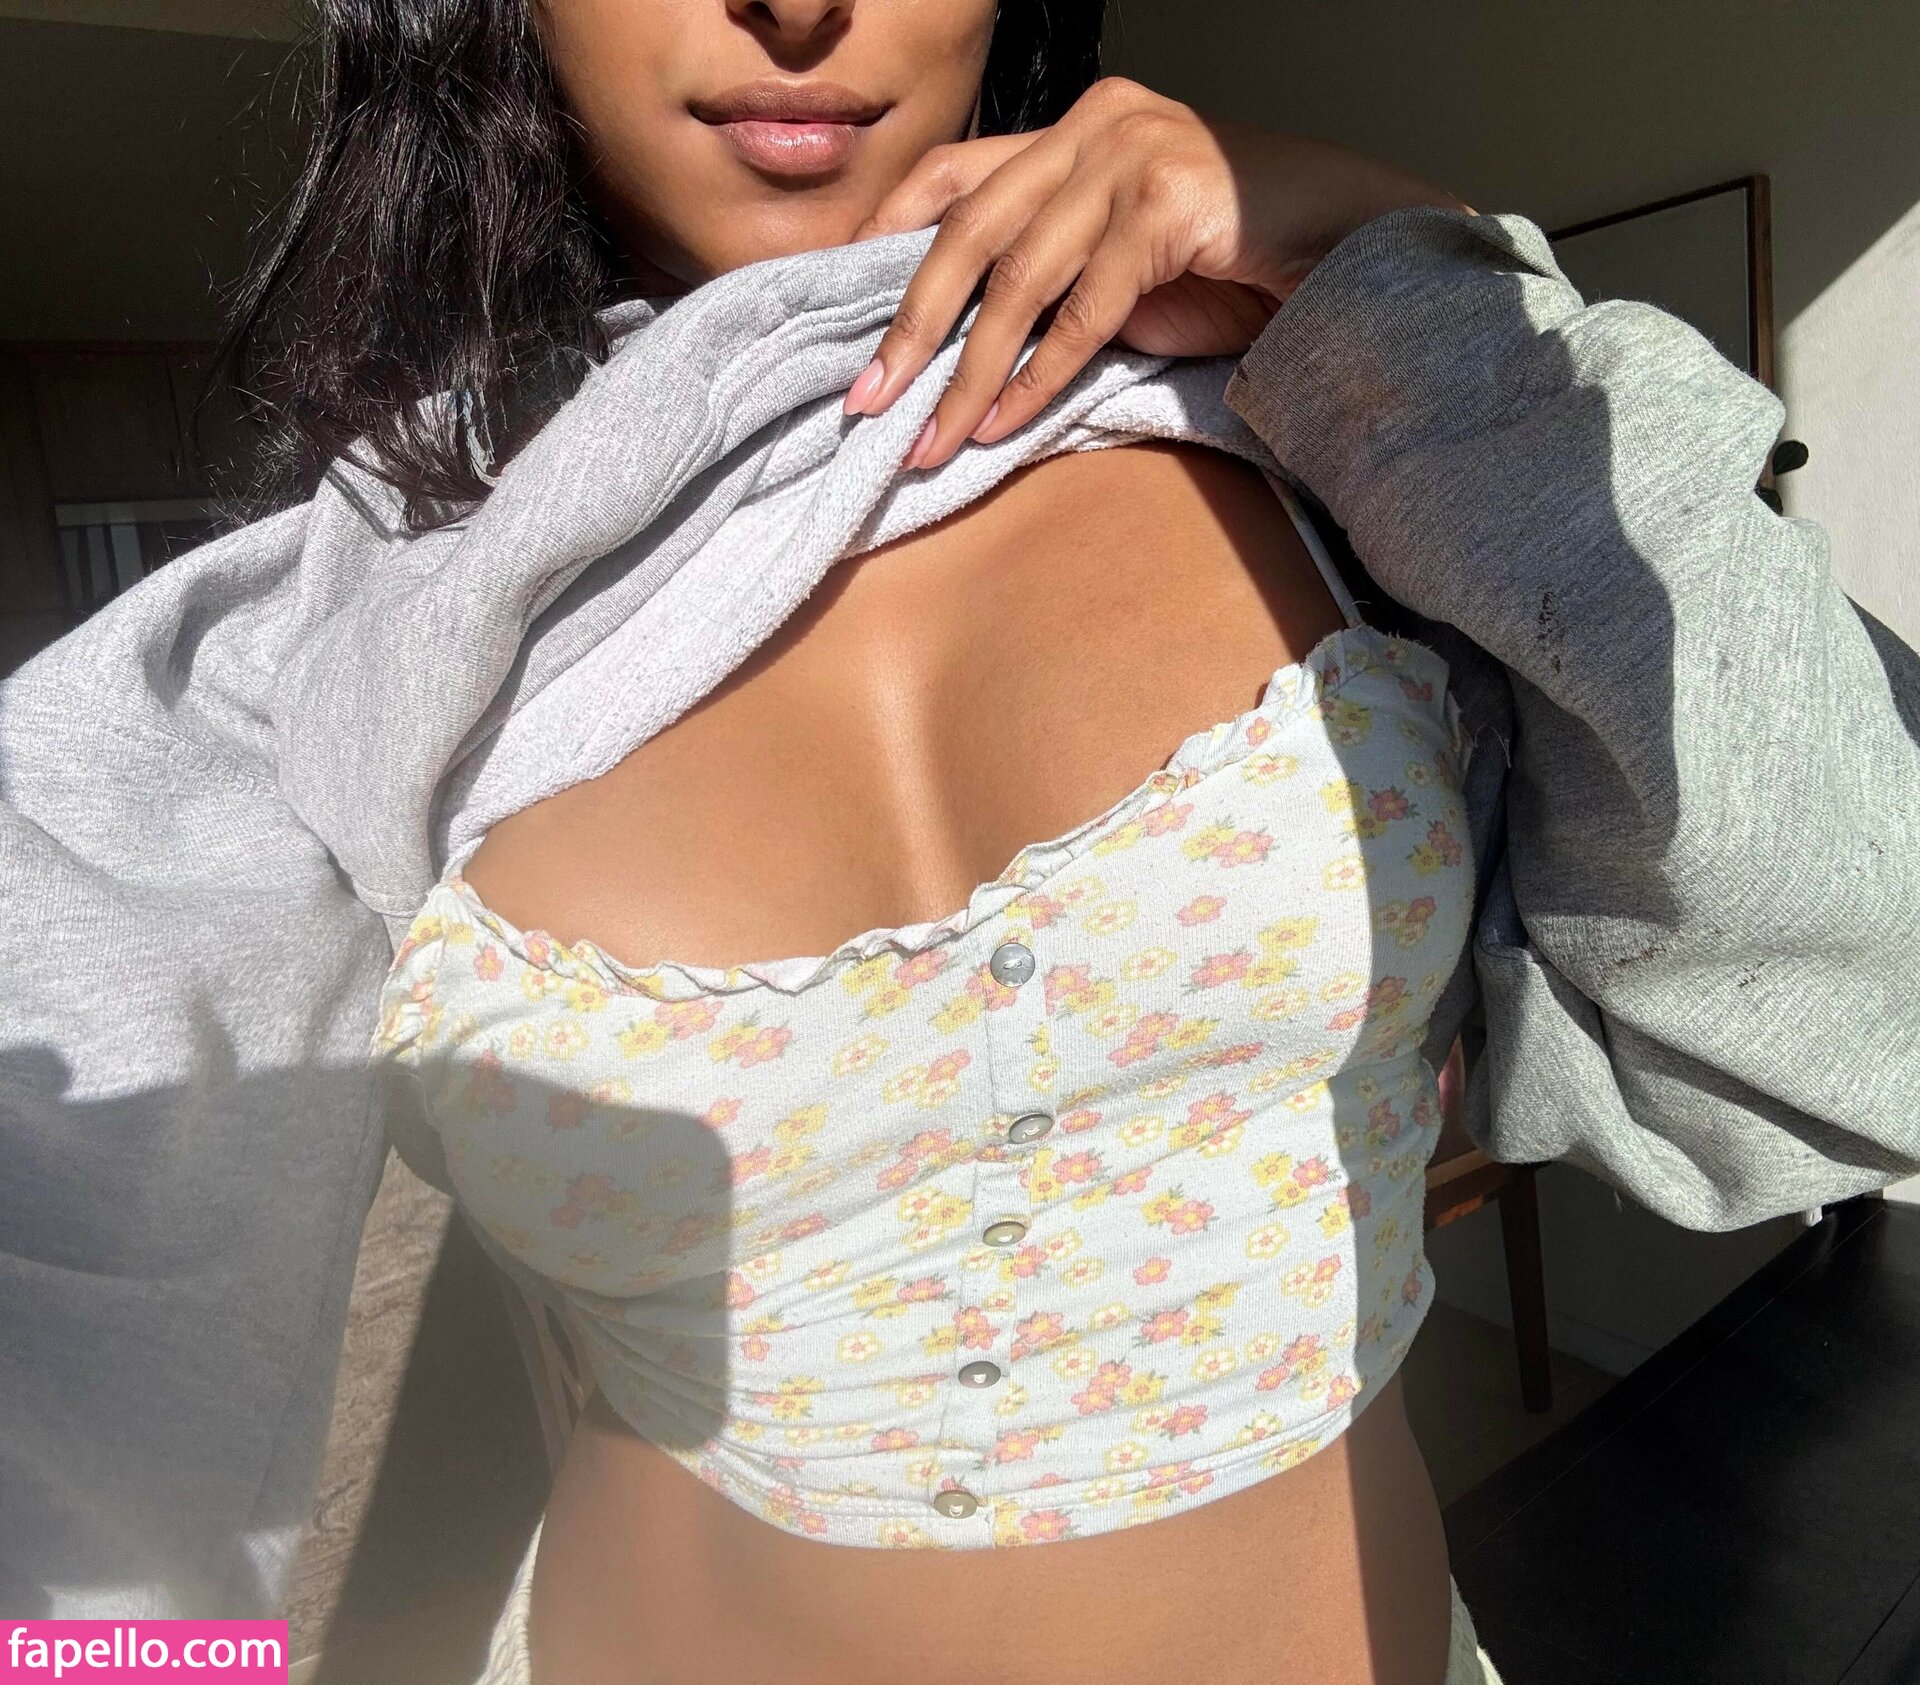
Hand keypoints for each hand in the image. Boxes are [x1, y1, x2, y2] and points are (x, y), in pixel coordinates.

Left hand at [841, 76, 1465, 470]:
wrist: (1344, 248)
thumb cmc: (1230, 264)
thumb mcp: (1117, 260)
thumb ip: (1047, 275)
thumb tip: (954, 342)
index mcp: (1073, 127)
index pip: (954, 173)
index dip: (889, 235)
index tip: (842, 309)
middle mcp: (1093, 126)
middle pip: (969, 230)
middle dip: (911, 325)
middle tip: (867, 398)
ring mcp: (1131, 158)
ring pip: (1020, 280)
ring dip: (968, 374)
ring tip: (926, 438)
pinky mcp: (1168, 206)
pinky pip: (1083, 313)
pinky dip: (1038, 379)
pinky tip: (1003, 426)